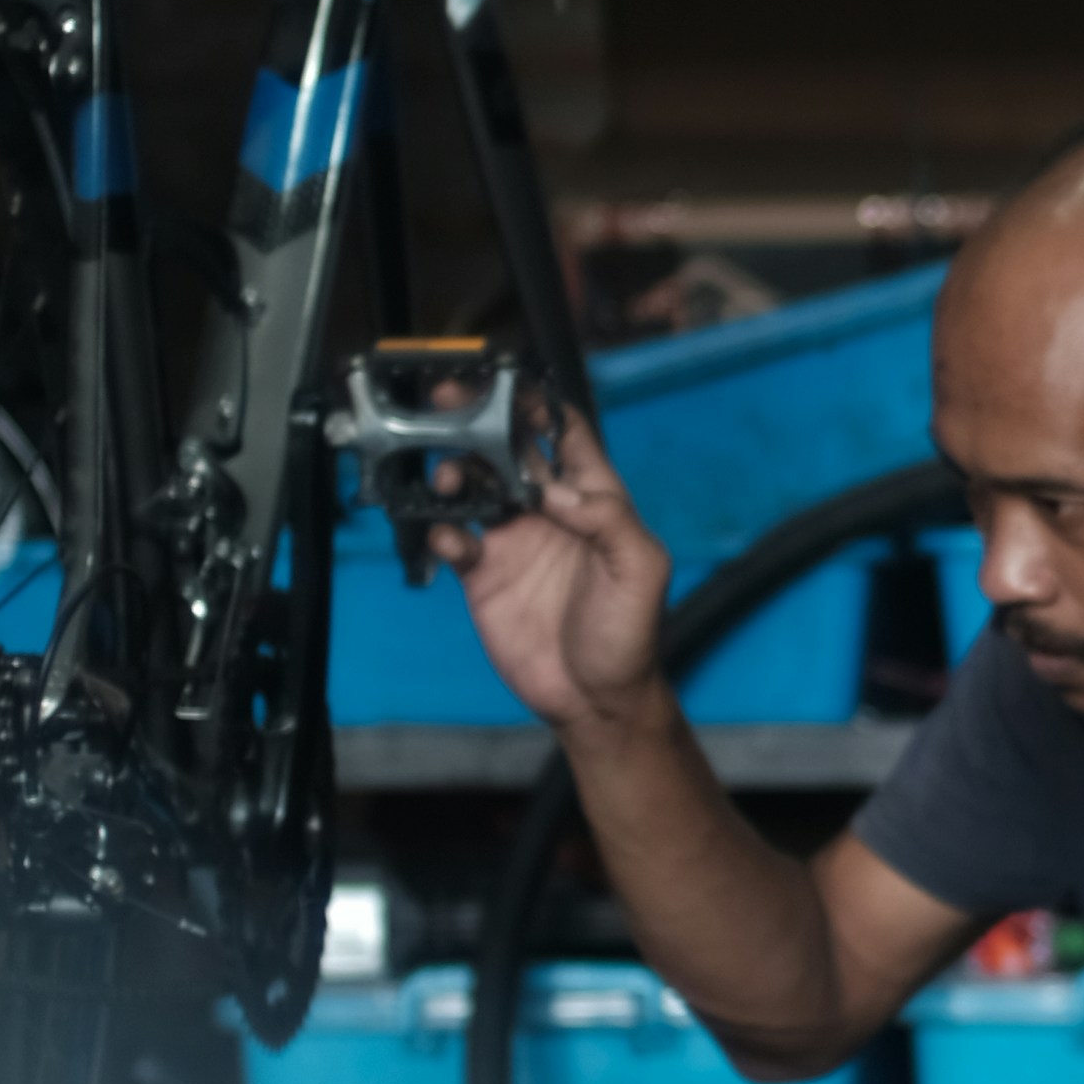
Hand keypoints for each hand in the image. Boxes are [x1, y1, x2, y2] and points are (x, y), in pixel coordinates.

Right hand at [449, 406, 673, 733]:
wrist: (595, 700)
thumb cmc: (630, 635)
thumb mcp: (641, 571)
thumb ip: (608, 520)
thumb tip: (554, 490)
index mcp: (593, 499)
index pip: (566, 435)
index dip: (541, 405)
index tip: (511, 383)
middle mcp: (549, 510)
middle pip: (509, 449)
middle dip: (480, 421)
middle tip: (449, 401)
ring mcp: (513, 540)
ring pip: (474, 486)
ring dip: (455, 471)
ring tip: (449, 478)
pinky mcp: (483, 574)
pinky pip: (454, 538)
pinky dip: (442, 530)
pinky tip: (450, 541)